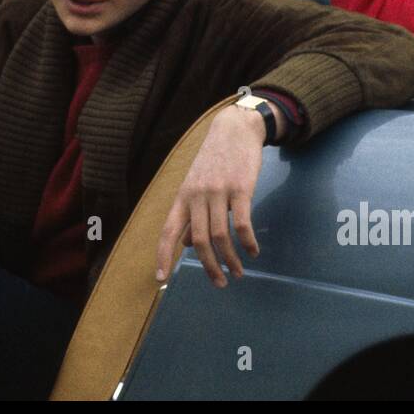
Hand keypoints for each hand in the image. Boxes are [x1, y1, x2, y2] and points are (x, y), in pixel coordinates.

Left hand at [155, 105, 262, 287]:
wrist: (235, 129)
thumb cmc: (215, 160)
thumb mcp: (195, 184)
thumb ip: (190, 214)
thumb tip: (184, 243)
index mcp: (183, 197)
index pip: (168, 231)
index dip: (163, 255)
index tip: (160, 279)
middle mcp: (197, 196)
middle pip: (198, 241)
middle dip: (209, 267)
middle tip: (220, 283)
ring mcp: (218, 191)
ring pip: (219, 236)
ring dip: (230, 260)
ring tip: (238, 273)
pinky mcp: (240, 188)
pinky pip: (242, 224)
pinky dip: (247, 242)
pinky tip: (253, 251)